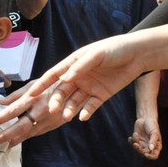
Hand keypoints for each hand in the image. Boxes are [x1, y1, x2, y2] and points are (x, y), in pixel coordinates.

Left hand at [0, 80, 69, 146]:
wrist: (76, 89)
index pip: (13, 110)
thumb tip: (1, 102)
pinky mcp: (52, 125)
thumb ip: (17, 94)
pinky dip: (24, 138)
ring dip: (13, 140)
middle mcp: (39, 110)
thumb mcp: (34, 84)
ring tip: (1, 145)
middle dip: (5, 135)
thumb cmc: (51, 84)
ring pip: (28, 133)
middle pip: (19, 126)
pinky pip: (36, 133)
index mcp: (32, 98)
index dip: (0, 118)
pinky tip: (15, 142)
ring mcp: (47, 120)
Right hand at [24, 36, 144, 121]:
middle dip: (56, 100)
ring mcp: (89, 87)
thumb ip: (79, 67)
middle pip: (62, 91)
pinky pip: (90, 105)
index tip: (30, 94)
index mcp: (73, 64)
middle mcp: (78, 77)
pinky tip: (82, 117)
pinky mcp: (101, 95)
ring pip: (74, 100)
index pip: (53, 75)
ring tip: (66, 117)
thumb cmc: (114, 49)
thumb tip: (63, 79)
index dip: (42, 84)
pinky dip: (86, 112)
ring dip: (69, 109)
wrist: (137, 55)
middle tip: (52, 110)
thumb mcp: (95, 55)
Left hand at [129, 116, 161, 159]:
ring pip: (137, 149)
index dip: (150, 157)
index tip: (146, 154)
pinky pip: (132, 144)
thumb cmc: (152, 125)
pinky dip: (131, 141)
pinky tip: (130, 137)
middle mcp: (149, 147)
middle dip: (139, 149)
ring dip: (134, 143)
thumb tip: (151, 149)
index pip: (154, 155)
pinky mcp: (137, 140)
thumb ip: (153, 140)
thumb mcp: (154, 132)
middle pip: (144, 153)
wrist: (145, 118)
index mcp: (156, 146)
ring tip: (135, 134)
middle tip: (136, 144)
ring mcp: (142, 144)